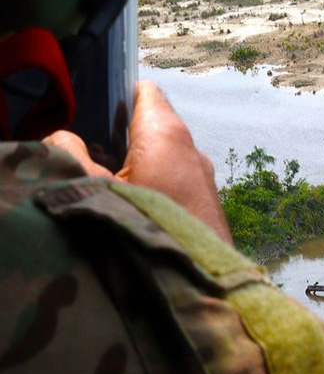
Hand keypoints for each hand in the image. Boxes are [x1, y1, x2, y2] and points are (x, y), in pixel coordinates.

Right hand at [43, 81, 230, 242]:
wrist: (197, 281)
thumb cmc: (145, 229)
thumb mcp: (91, 189)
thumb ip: (69, 154)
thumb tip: (64, 138)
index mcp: (166, 134)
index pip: (144, 92)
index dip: (117, 96)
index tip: (94, 115)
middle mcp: (192, 150)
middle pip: (152, 128)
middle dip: (122, 139)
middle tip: (93, 159)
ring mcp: (205, 178)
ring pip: (166, 159)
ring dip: (139, 169)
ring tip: (113, 191)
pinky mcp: (208, 205)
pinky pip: (178, 185)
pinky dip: (157, 190)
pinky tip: (138, 213)